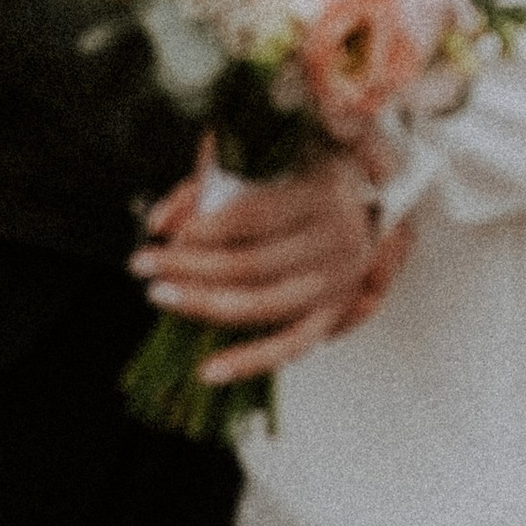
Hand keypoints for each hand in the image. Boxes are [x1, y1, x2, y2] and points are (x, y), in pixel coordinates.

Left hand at [132, 143, 414, 381]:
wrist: (383, 195)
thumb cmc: (315, 168)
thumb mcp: (275, 153)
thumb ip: (213, 177)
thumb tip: (160, 221)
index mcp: (325, 192)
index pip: (255, 216)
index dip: (205, 228)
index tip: (164, 234)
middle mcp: (337, 240)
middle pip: (252, 262)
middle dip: (191, 266)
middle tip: (142, 264)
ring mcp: (340, 282)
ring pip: (265, 305)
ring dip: (206, 305)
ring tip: (160, 295)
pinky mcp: (337, 313)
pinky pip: (290, 346)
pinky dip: (250, 362)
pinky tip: (208, 372)